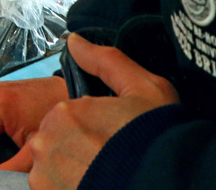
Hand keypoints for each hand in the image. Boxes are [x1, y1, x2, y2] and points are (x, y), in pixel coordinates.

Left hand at [26, 34, 179, 189]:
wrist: (170, 182)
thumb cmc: (159, 140)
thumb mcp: (144, 88)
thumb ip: (105, 61)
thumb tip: (74, 40)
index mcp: (66, 110)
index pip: (66, 118)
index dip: (90, 130)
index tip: (111, 140)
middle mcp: (47, 140)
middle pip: (55, 143)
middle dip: (77, 150)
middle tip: (109, 159)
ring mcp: (45, 173)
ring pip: (51, 168)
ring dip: (70, 172)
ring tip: (102, 175)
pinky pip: (50, 189)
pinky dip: (67, 188)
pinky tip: (95, 185)